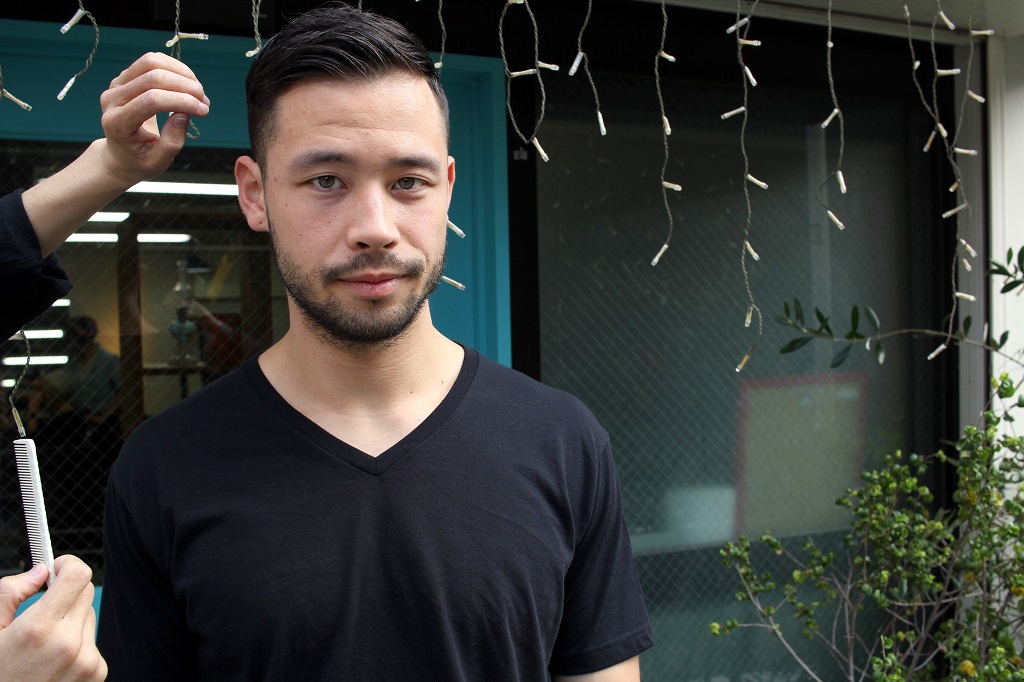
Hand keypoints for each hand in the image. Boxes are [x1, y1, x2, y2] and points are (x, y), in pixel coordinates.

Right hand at [0, 556, 107, 680]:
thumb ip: (10, 594)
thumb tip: (39, 572)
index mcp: (39, 629)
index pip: (78, 576)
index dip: (67, 565)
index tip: (56, 569)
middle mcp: (68, 644)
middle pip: (85, 593)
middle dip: (65, 594)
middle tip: (42, 609)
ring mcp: (86, 661)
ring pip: (88, 618)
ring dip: (71, 622)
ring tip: (43, 645)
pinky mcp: (96, 673)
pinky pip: (92, 642)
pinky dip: (77, 644)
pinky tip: (53, 661)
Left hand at [97, 52, 210, 186]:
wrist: (121, 155)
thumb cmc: (141, 160)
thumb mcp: (158, 162)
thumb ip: (172, 142)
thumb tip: (184, 113)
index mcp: (117, 123)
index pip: (151, 100)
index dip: (182, 101)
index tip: (204, 110)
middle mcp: (112, 99)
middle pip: (152, 77)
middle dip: (185, 86)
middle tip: (205, 102)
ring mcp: (116, 85)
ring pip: (151, 62)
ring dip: (182, 73)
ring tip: (198, 92)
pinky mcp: (125, 77)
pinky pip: (151, 61)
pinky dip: (175, 68)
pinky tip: (188, 84)